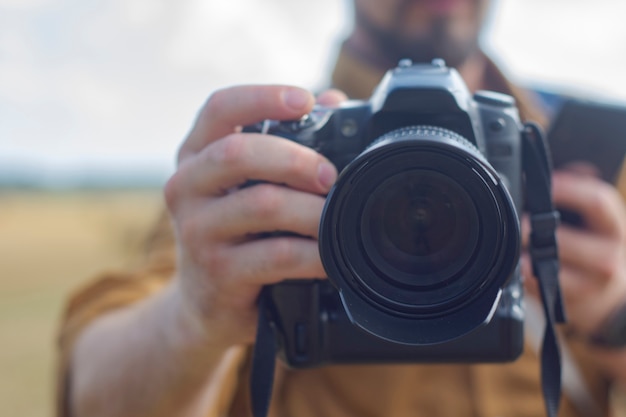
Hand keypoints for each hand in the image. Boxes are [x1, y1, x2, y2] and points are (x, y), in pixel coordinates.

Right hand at [164, 85, 341, 348]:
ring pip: (262, 205)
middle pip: (238, 154)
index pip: (220, 109)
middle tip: (329, 175)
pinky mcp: (218, 273)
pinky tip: (330, 255)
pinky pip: (277, 255)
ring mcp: (196, 232)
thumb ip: (284, 142)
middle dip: (295, 159)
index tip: (306, 99)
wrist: (204, 305)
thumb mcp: (247, 185)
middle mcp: (186, 187)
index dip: (263, 97)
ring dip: (313, 209)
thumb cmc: (236, 234)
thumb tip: (335, 101)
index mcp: (195, 156)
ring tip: (337, 217)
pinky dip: (314, 253)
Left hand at [522, 169, 625, 335]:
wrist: (610, 303)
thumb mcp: (598, 221)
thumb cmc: (596, 250)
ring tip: (515, 240)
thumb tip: (559, 167)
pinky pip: (536, 285)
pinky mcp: (569, 304)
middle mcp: (609, 257)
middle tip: (515, 217)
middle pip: (563, 236)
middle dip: (533, 225)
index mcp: (616, 228)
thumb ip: (581, 192)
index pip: (598, 201)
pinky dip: (523, 272)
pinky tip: (519, 263)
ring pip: (546, 263)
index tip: (545, 182)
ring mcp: (589, 285)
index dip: (567, 188)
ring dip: (524, 250)